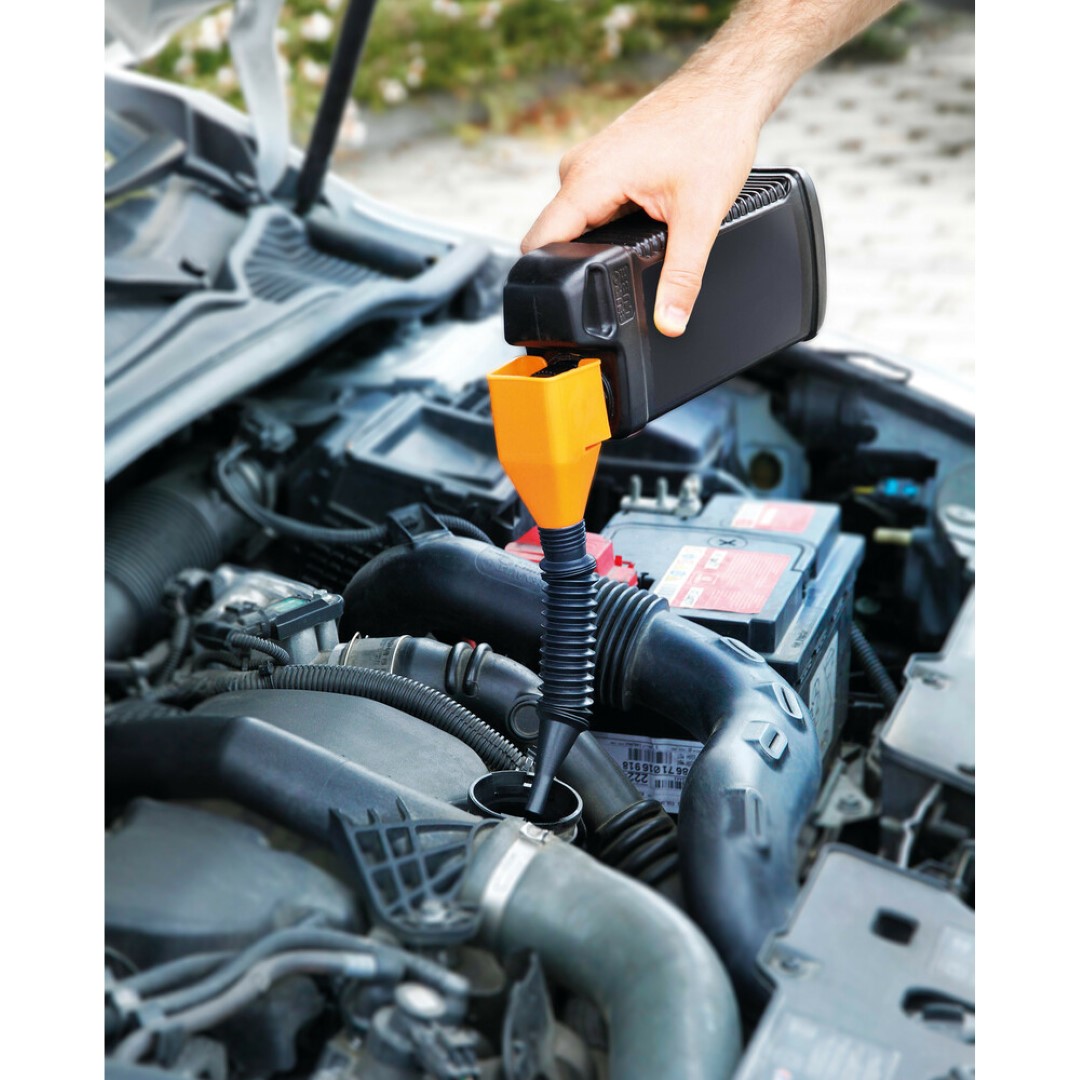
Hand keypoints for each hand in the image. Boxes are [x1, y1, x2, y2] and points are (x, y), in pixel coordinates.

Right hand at [521, 75, 764, 336]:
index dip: (545, 281)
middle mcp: (577, 169)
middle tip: (618, 273)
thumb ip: (683, 277)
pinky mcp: (599, 163)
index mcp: (588, 179)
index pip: (538, 244)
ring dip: (595, 241)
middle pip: (554, 238)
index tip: (559, 306)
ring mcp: (586, 164)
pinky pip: (588, 206)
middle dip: (577, 264)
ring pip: (573, 222)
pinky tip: (640, 216)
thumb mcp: (701, 217)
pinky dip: (606, 222)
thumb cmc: (712, 132)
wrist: (725, 89)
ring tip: (637, 235)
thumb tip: (670, 322)